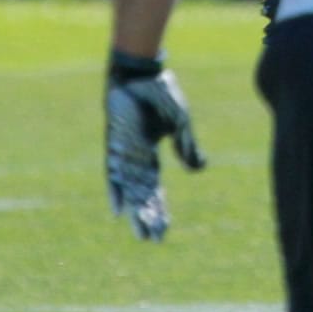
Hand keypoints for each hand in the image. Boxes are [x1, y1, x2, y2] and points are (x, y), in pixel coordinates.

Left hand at [105, 53, 205, 241]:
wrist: (140, 71)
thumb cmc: (160, 92)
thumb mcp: (180, 122)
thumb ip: (188, 146)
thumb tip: (199, 170)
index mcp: (151, 153)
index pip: (155, 189)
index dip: (160, 209)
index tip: (164, 231)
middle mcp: (135, 158)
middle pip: (143, 195)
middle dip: (148, 217)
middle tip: (153, 240)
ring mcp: (124, 152)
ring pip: (130, 189)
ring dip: (136, 211)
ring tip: (141, 232)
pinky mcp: (114, 144)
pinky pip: (114, 172)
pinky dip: (116, 191)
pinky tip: (118, 209)